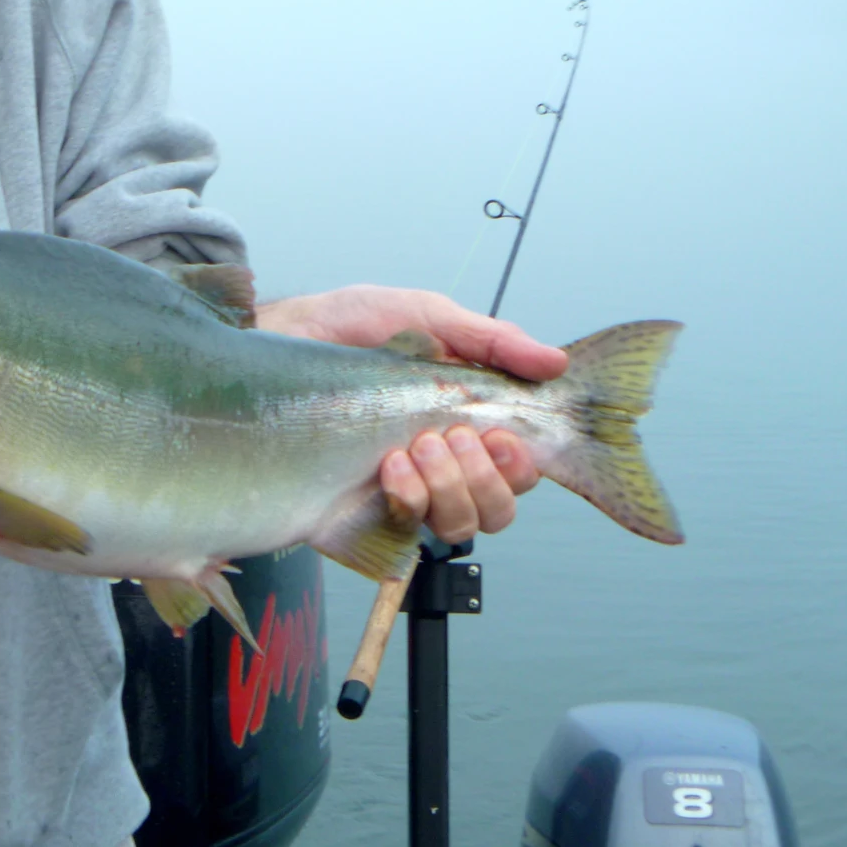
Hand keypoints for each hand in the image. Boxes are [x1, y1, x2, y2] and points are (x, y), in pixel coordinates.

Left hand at [255, 284, 565, 541]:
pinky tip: (386, 464)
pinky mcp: (367, 509)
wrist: (290, 335)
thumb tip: (555, 364)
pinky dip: (408, 496)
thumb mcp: (429, 316)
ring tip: (414, 445)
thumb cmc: (357, 326)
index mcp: (470, 423)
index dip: (522, 466)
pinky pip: (408, 529)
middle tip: (448, 435)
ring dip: (448, 487)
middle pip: (500, 508)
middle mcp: (445, 465)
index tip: (502, 436)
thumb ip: (492, 340)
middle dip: (482, 477)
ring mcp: (408, 491)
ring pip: (460, 526)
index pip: (521, 470)